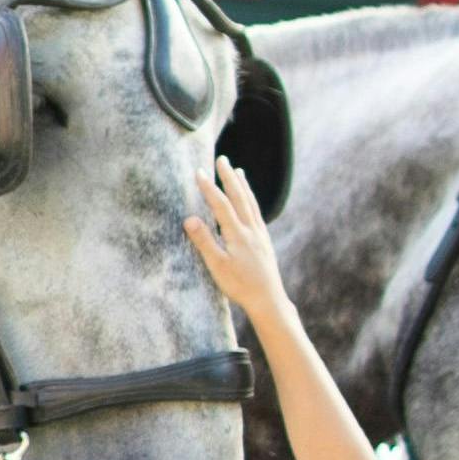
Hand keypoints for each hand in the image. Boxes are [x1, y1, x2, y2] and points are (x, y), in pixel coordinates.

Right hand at [185, 181, 293, 324]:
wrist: (269, 300)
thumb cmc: (240, 286)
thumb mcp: (217, 266)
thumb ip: (204, 241)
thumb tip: (189, 218)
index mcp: (238, 234)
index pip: (221, 205)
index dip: (209, 187)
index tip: (198, 171)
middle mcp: (251, 229)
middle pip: (239, 197)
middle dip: (229, 177)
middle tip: (222, 159)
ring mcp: (260, 234)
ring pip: (251, 203)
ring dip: (243, 185)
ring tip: (238, 171)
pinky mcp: (264, 241)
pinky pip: (257, 213)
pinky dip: (251, 200)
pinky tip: (249, 200)